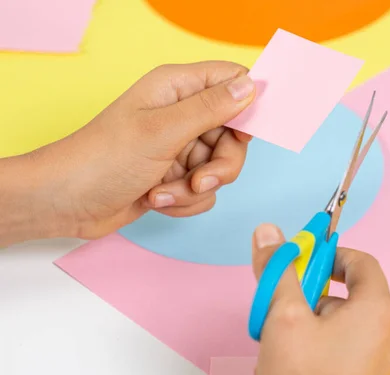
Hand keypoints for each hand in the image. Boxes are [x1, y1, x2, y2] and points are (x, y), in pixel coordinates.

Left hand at [22, 61, 255, 239]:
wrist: (67, 203)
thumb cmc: (103, 160)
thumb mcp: (163, 131)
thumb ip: (211, 108)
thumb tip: (250, 86)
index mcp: (177, 88)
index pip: (232, 82)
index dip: (246, 108)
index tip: (241, 136)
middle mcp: (182, 114)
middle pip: (234, 135)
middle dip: (221, 165)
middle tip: (200, 179)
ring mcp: (179, 146)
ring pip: (220, 167)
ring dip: (195, 188)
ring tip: (161, 192)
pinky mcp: (175, 175)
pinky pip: (204, 189)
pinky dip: (184, 200)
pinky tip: (155, 199)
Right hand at [251, 224, 389, 374]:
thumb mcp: (283, 317)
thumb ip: (279, 270)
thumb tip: (269, 233)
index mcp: (378, 310)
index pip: (361, 262)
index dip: (331, 255)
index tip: (306, 261)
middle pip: (352, 295)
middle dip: (314, 297)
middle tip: (285, 310)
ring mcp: (387, 361)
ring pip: (348, 324)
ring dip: (315, 325)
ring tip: (286, 346)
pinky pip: (353, 349)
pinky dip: (326, 347)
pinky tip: (300, 366)